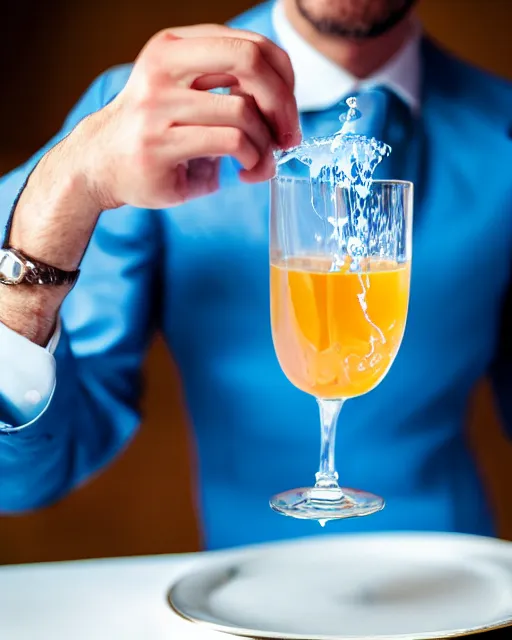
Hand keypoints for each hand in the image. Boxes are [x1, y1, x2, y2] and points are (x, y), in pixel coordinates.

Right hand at [0, 24, 300, 344]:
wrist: (99, 166)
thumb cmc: (155, 134)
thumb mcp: (190, 97)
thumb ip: (230, 89)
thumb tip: (287, 105)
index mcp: (176, 47)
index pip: (253, 45)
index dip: (285, 80)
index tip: (288, 115)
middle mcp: (164, 67)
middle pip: (251, 62)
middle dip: (284, 105)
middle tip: (288, 138)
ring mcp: (158, 105)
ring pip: (243, 111)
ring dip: (266, 145)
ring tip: (261, 165)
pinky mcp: (159, 144)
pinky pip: (230, 142)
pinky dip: (253, 159)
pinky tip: (246, 171)